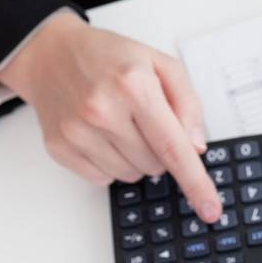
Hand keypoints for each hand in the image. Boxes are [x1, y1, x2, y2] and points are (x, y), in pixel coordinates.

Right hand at [0, 10, 222, 221]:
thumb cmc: (107, 56)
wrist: (51, 54)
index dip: (196, 181)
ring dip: (134, 157)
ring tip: (118, 122)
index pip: (173, 146)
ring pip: (130, 176)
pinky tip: (99, 134)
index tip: (210, 209)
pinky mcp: (60, 148)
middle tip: (141, 118)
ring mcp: (78, 131)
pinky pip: (102, 179)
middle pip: (154, 164)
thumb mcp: (158, 62)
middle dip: (157, 148)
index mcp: (133, 85)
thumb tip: (196, 146)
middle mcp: (103, 109)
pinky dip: (109, 163)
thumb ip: (186, 102)